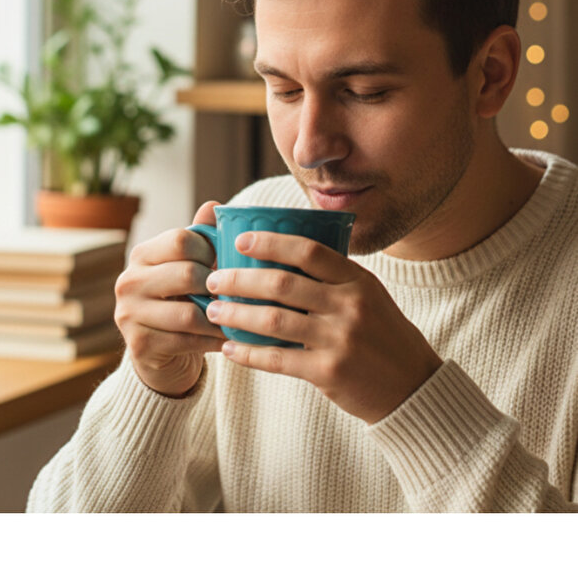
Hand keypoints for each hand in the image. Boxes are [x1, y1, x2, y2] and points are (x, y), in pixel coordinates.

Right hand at [114, 201, 225, 396]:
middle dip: (217, 286)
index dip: (210, 250)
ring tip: (240, 317)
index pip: (181, 240)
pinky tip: (229, 338)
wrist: (161, 351)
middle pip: (187, 274)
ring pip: (189, 313)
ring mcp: (130, 314)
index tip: (223, 263)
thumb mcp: (188, 265)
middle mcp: (128, 281)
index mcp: (142, 254)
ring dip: (219, 317)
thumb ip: (200, 237)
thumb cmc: (181, 299)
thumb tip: (214, 206)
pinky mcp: (139, 345)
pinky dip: (213, 340)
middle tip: (237, 292)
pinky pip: (187, 341)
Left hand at [204, 231, 441, 423]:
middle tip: (214, 280)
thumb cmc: (384, 335)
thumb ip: (334, 279)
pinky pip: (278, 359)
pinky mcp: (329, 372)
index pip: (308, 251)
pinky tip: (231, 350)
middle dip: (241, 280)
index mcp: (358, 280)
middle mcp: (349, 305)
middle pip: (282, 284)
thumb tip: (282, 258)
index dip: (271, 242)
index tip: (240, 241)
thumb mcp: (369, 295)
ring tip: (214, 312)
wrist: (413, 387)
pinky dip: (249, 354)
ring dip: (237, 315)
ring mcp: (339, 339)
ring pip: (273, 320)